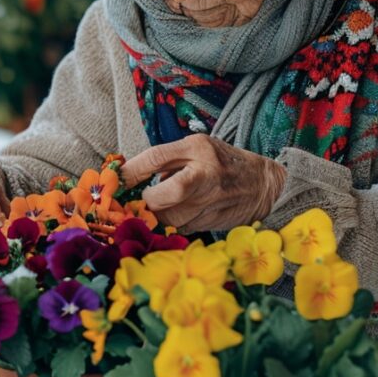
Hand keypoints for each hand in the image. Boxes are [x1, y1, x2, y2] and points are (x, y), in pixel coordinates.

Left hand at [119, 135, 286, 232]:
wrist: (262, 184)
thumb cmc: (221, 163)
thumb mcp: (195, 149)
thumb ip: (166, 162)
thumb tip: (127, 179)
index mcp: (198, 148)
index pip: (156, 157)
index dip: (131, 171)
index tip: (114, 181)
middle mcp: (207, 173)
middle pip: (169, 193)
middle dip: (149, 201)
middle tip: (142, 202)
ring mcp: (213, 200)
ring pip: (173, 217)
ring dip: (159, 216)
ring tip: (160, 207)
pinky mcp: (215, 221)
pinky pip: (184, 228)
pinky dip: (175, 224)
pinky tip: (180, 214)